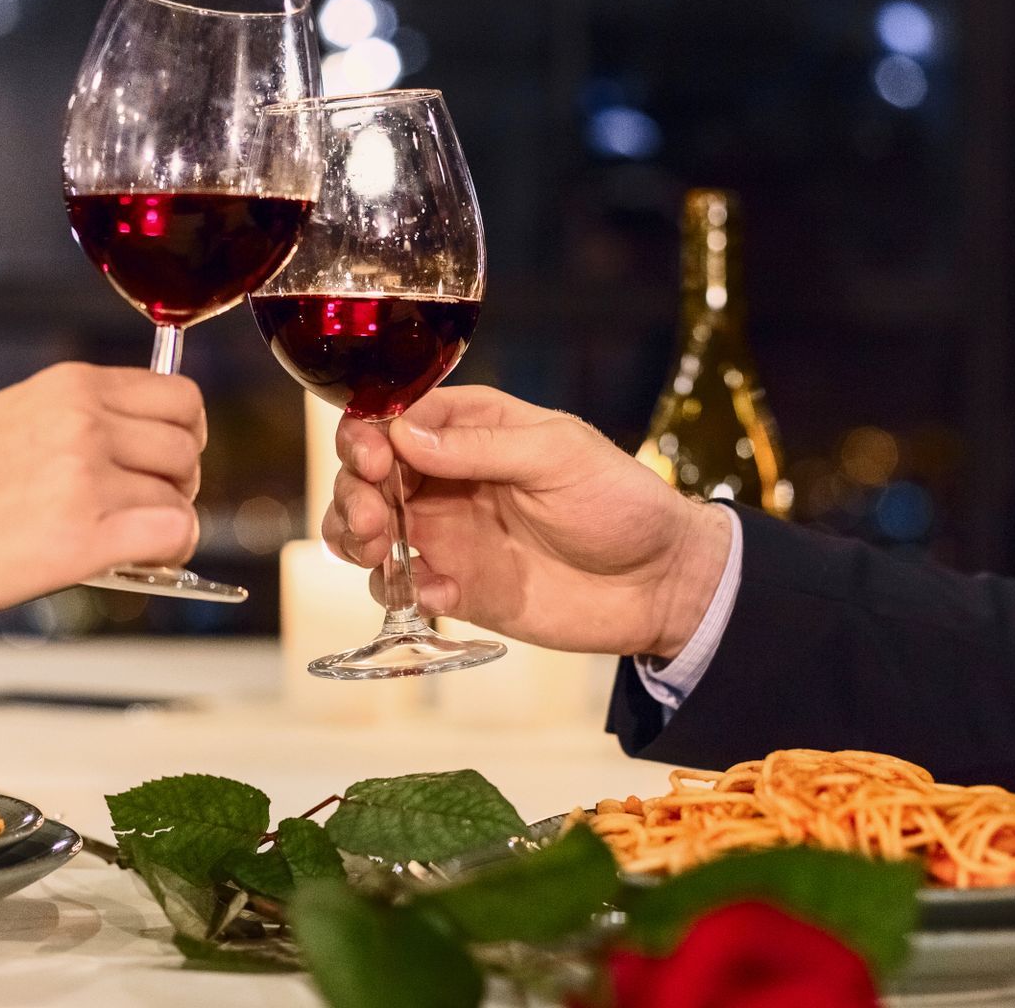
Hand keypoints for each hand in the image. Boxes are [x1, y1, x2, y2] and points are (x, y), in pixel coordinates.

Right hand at [0, 362, 205, 626]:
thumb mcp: (4, 420)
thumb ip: (72, 422)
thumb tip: (127, 447)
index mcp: (68, 386)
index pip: (177, 395)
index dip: (182, 434)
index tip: (165, 461)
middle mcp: (85, 421)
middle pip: (188, 444)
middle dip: (178, 481)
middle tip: (145, 509)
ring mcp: (88, 476)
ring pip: (183, 494)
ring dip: (169, 522)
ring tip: (130, 542)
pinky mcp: (87, 534)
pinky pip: (175, 534)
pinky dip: (169, 553)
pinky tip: (139, 563)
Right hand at [322, 386, 729, 657]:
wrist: (661, 584)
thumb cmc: (620, 502)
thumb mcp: (558, 456)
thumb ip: (480, 446)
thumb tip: (403, 436)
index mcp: (471, 429)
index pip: (392, 419)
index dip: (367, 436)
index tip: (372, 462)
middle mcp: (447, 478)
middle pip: (365, 475)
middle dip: (353, 492)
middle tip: (375, 517)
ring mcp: (448, 534)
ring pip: (367, 530)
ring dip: (355, 538)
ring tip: (381, 552)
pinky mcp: (457, 587)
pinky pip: (403, 587)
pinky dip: (404, 591)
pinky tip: (441, 595)